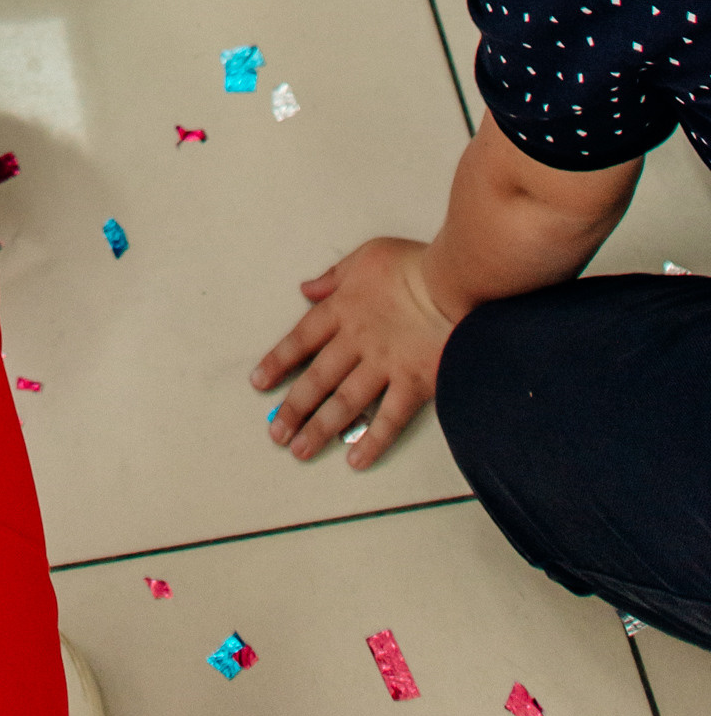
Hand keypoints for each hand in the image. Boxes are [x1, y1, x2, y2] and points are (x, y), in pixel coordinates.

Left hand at [251, 236, 454, 464]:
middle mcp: (356, 341)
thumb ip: (334, 276)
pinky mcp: (414, 383)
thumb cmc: (413, 263)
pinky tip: (356, 460)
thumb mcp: (366, 255)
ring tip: (300, 450)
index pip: (300, 340)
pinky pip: (389, 419)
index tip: (259, 384)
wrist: (454, 281)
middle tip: (275, 433)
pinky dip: (372, 441)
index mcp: (342, 309)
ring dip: (320, 429)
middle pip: (317, 379)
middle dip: (293, 408)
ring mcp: (384, 366)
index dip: (278, 363)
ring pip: (344, 403)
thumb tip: (306, 288)